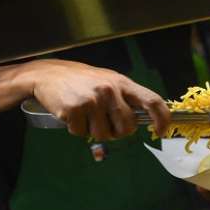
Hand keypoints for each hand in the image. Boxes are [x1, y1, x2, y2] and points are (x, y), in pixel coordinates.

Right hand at [22, 59, 170, 140]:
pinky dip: (76, 129)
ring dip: (93, 131)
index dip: (162, 118)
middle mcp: (110, 90)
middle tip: (103, 121)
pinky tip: (71, 115)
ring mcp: (92, 100)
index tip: (161, 131)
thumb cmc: (81, 81)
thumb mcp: (109, 82)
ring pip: (103, 135)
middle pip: (127, 128)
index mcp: (123, 83)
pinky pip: (81, 134)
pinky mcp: (74, 109)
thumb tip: (147, 120)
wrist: (47, 74)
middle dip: (117, 132)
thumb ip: (126, 99)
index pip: (152, 100)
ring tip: (84, 114)